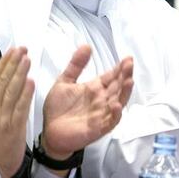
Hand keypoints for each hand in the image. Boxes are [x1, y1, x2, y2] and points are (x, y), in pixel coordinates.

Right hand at [0, 47, 34, 177]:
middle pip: (3, 81)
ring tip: (27, 59)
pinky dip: (25, 93)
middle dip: (13, 63)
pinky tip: (31, 81)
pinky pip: (20, 107)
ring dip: (20, 72)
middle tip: (22, 48)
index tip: (12, 51)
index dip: (3, 64)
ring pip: (12, 90)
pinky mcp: (13, 127)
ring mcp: (2, 117)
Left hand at [42, 45, 133, 164]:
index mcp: (95, 89)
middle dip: (125, 75)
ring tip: (129, 80)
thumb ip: (75, 65)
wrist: (48, 132)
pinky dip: (115, 114)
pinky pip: (110, 121)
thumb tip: (86, 46)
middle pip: (117, 87)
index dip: (120, 68)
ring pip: (118, 102)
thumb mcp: (64, 82)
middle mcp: (101, 100)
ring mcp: (101, 114)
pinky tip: (116, 105)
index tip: (127, 58)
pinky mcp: (97, 128)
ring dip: (124, 92)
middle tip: (129, 64)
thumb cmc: (57, 109)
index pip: (111, 77)